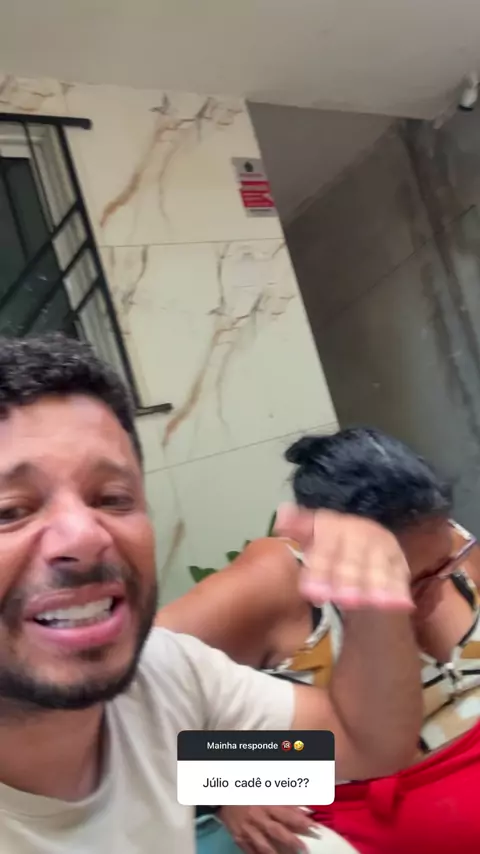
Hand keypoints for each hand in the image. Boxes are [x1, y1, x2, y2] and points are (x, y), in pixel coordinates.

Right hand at [218, 804, 312, 853]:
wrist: (224, 798)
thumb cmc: (250, 795)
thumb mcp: (268, 795)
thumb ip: (288, 803)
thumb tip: (306, 810)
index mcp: (265, 804)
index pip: (286, 813)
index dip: (300, 820)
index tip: (314, 827)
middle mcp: (257, 817)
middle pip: (276, 830)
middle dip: (291, 840)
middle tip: (304, 848)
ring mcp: (247, 830)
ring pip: (263, 844)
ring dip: (277, 852)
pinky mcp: (239, 839)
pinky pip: (250, 850)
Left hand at [275, 506, 411, 610]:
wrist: (359, 538)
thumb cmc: (328, 542)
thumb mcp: (309, 533)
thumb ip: (296, 527)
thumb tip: (283, 512)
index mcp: (335, 526)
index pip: (326, 548)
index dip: (320, 570)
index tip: (312, 593)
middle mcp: (360, 532)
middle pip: (353, 560)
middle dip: (348, 580)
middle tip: (344, 601)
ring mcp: (381, 546)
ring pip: (378, 567)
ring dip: (376, 586)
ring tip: (375, 603)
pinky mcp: (398, 560)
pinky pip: (399, 576)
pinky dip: (399, 590)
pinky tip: (400, 604)